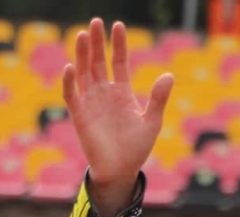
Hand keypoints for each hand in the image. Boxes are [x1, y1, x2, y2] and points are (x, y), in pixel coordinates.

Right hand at [61, 18, 173, 216]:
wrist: (121, 171)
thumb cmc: (136, 148)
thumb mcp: (152, 122)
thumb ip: (158, 98)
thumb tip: (169, 75)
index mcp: (122, 93)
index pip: (119, 62)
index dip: (118, 45)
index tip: (118, 26)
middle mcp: (104, 93)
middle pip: (98, 62)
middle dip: (98, 43)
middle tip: (96, 21)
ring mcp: (90, 103)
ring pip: (84, 73)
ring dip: (82, 55)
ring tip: (84, 34)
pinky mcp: (79, 115)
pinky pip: (72, 95)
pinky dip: (70, 81)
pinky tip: (71, 67)